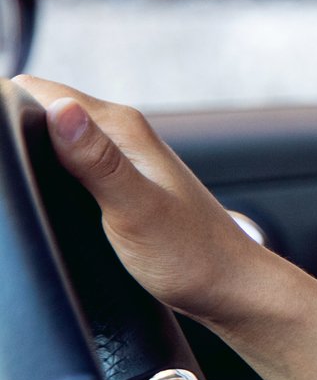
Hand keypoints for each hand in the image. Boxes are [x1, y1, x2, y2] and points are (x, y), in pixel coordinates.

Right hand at [11, 76, 281, 328]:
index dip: (3, 106)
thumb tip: (61, 110)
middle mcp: (122, 136)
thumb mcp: (136, 210)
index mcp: (123, 129)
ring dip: (27, 153)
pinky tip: (37, 196)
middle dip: (8, 132)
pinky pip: (69, 167)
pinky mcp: (120, 187)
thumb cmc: (192, 255)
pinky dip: (47, 174)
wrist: (231, 289)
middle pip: (43, 113)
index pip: (41, 90)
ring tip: (5, 179)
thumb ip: (97, 162)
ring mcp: (121, 162)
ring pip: (55, 140)